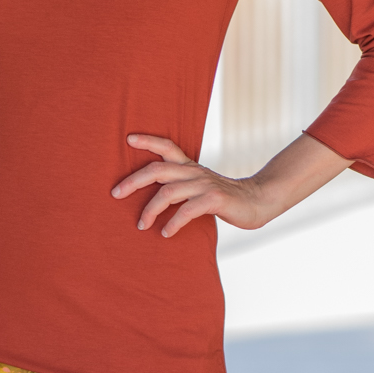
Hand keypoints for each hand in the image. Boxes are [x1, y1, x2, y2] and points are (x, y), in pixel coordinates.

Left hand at [111, 134, 273, 237]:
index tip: (128, 139)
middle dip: (133, 181)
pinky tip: (166, 233)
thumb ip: (181, 187)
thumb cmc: (225, 198)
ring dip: (150, 210)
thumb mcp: (200, 187)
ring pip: (168, 192)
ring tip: (141, 224)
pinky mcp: (214, 199)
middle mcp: (194, 172)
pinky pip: (187, 210)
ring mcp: (205, 185)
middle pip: (157, 169)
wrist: (258, 201)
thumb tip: (154, 196)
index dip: (147, 140)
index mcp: (190, 167)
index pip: (167, 146)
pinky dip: (173, 223)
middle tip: (115, 193)